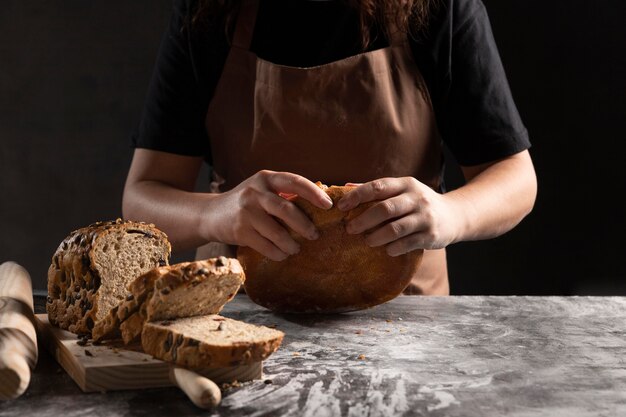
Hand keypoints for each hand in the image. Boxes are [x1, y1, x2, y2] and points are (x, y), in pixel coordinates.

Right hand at [208, 170, 332, 260]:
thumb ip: (285, 193)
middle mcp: (255, 192)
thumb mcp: (262, 189)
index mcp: (266, 178)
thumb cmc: (246, 203)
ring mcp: (246, 212)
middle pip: (286, 209)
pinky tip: (282, 254)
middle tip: (315, 234)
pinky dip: (278, 253)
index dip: (313, 193)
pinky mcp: (240, 231)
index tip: (328, 205)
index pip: (294, 181)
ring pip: (277, 232)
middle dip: (304, 225)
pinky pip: (265, 246)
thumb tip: (321, 202)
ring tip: (296, 248)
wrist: (210, 214)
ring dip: (291, 244)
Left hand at [337, 177, 461, 255]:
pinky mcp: (430, 235)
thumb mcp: (403, 190)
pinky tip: (386, 250)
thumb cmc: (419, 203)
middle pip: (385, 208)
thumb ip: (377, 190)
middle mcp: (417, 198)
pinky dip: (393, 248)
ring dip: (376, 236)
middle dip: (363, 220)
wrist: (455, 215)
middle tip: (350, 229)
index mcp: (406, 184)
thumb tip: (346, 188)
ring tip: (367, 241)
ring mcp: (425, 217)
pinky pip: (407, 244)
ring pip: (395, 228)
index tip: (341, 206)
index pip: (378, 187)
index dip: (357, 196)